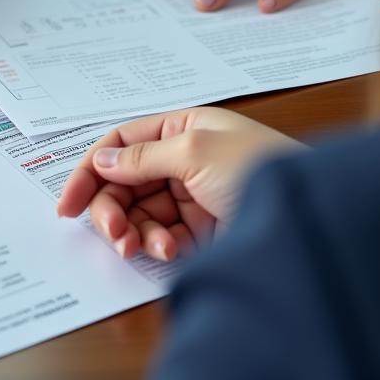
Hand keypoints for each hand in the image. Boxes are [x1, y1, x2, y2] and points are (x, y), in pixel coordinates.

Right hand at [58, 108, 300, 261]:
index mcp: (181, 128)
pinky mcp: (202, 229)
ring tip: (147, 247)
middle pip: (124, 183)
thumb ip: (144, 156)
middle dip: (113, 209)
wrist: (311, 219)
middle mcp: (182, 158)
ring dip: (135, 231)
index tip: (67, 205)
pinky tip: (171, 251)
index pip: (121, 144)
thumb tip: (103, 160)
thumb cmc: (260, 168)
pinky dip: (158, 245)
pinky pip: (161, 236)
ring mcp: (191, 195)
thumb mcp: (197, 152)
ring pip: (139, 213)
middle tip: (114, 235)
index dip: (91, 171)